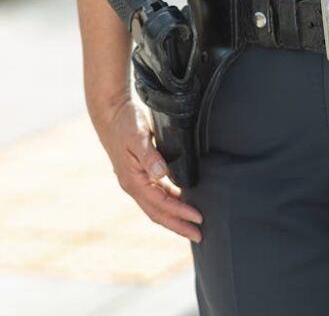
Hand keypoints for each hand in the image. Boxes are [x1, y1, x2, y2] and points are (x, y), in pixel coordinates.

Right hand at [94, 96, 203, 242]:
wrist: (110, 112)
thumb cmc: (125, 122)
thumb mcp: (139, 136)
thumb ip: (150, 156)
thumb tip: (162, 174)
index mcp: (133, 181)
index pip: (160, 204)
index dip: (180, 213)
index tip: (198, 218)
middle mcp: (133, 185)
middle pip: (158, 213)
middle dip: (178, 225)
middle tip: (199, 235)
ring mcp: (135, 180)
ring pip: (157, 205)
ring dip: (174, 216)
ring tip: (192, 223)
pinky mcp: (138, 173)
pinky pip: (155, 194)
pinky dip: (169, 201)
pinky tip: (181, 200)